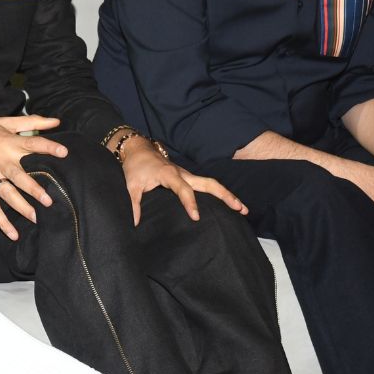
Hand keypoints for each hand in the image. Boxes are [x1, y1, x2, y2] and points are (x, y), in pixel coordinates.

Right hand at [0, 116, 67, 240]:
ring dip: (21, 207)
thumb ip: (31, 122)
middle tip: (48, 200)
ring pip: (7, 193)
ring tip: (35, 217)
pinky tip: (13, 233)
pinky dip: (1, 221)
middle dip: (33, 188)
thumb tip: (56, 121)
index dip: (48, 147)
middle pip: (19, 176)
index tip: (64, 152)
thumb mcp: (3, 121)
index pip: (31, 143)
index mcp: (7, 142)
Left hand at [120, 137, 246, 225]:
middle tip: (239, 209)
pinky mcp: (187, 177)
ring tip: (242, 209)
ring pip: (210, 183)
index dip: (190, 203)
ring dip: (226, 194)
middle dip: (225, 195)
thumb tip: (136, 223)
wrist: (138, 149)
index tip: (196, 217)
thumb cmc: (135, 167)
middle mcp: (182, 173)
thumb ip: (135, 204)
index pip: (183, 190)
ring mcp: (187, 175)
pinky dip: (218, 193)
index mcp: (169, 175)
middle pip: (208, 183)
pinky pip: (205, 185)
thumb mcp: (131, 185)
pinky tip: (228, 204)